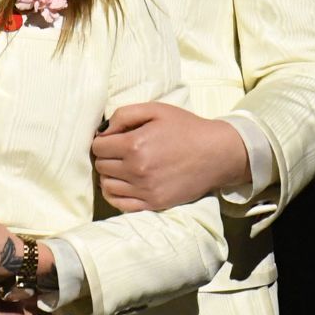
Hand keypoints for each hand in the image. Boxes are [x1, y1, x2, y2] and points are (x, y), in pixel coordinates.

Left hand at [92, 102, 248, 211]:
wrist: (216, 153)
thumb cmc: (185, 128)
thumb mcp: (155, 110)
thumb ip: (123, 115)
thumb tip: (103, 132)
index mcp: (134, 144)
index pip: (97, 147)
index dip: (103, 140)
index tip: (113, 139)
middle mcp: (137, 169)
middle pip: (101, 166)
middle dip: (106, 157)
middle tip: (119, 152)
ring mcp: (146, 189)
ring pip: (107, 186)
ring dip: (110, 175)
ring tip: (123, 167)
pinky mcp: (154, 203)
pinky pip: (120, 204)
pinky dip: (116, 194)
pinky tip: (124, 184)